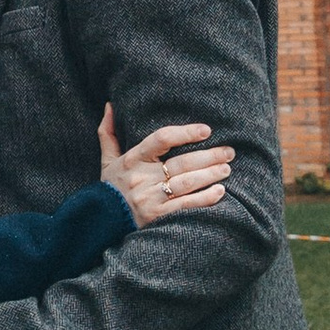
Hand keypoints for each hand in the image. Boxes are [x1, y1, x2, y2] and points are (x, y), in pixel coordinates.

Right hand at [108, 119, 235, 225]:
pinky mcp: (158, 217)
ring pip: (187, 183)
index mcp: (132, 159)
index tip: (206, 130)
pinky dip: (205, 198)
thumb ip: (108, 133)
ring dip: (210, 174)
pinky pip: (186, 205)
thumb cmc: (110, 189)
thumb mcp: (106, 161)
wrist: (101, 223)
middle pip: (181, 163)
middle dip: (209, 156)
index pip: (161, 139)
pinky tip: (220, 191)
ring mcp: (151, 199)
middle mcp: (142, 178)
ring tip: (226, 168)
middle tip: (229, 152)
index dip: (185, 133)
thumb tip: (110, 106)